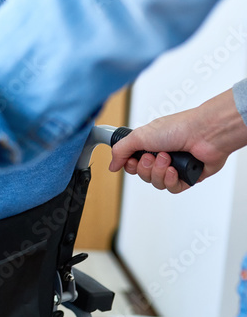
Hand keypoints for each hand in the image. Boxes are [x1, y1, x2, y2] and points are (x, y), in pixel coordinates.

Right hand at [108, 89, 245, 192]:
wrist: (205, 134)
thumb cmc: (178, 128)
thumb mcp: (139, 136)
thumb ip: (120, 150)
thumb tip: (112, 166)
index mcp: (150, 145)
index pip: (132, 164)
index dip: (130, 165)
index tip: (132, 160)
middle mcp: (162, 156)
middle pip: (143, 175)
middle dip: (146, 168)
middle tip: (153, 156)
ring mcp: (175, 167)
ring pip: (157, 183)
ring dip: (159, 172)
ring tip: (168, 159)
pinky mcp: (188, 177)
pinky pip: (172, 188)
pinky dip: (171, 180)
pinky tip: (175, 170)